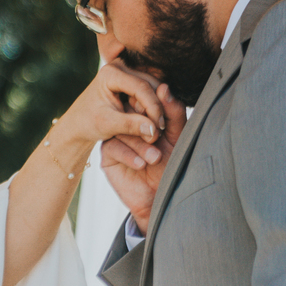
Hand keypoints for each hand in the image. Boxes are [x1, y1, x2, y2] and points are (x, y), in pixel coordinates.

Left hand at [54, 61, 167, 149]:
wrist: (79, 123)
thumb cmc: (88, 123)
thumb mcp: (107, 125)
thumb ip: (130, 126)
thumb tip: (154, 130)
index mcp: (110, 73)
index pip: (141, 87)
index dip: (153, 107)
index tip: (159, 127)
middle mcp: (120, 66)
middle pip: (151, 84)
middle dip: (156, 108)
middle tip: (158, 130)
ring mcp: (127, 71)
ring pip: (154, 88)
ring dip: (156, 108)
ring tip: (153, 128)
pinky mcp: (132, 79)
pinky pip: (150, 91)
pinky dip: (152, 107)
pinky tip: (150, 122)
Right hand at [99, 79, 187, 233]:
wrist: (162, 198)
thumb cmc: (173, 166)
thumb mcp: (177, 137)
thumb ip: (173, 113)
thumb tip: (164, 87)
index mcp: (147, 116)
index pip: (143, 99)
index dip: (151, 105)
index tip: (161, 120)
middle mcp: (130, 124)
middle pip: (129, 111)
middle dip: (144, 124)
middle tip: (157, 138)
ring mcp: (117, 138)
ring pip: (121, 129)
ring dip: (139, 143)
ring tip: (155, 158)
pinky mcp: (108, 156)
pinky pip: (113, 147)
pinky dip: (129, 155)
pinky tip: (141, 165)